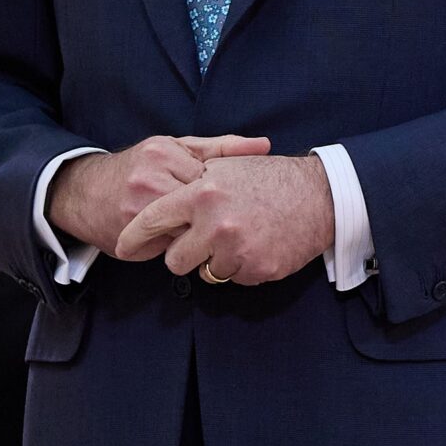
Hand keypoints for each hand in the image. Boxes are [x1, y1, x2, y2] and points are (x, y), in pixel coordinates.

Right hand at [48, 135, 270, 250]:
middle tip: (217, 216)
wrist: (82, 192)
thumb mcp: (177, 148)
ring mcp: (135, 212)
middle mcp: (148, 181)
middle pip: (201, 209)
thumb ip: (221, 148)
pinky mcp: (127, 239)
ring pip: (186, 232)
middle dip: (210, 216)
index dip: (222, 192)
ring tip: (195, 225)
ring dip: (194, 233)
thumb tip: (265, 145)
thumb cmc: (140, 167)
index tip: (226, 196)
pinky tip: (172, 237)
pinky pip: (166, 248)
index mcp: (164, 154)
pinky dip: (173, 245)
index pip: (213, 179)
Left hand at [116, 154, 333, 284]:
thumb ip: (194, 182)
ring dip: (217, 261)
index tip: (123, 247)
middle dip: (184, 254)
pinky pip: (235, 279)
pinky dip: (243, 267)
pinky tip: (259, 246)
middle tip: (204, 241)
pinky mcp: (257, 269)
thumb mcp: (229, 166)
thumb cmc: (272, 178)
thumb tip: (162, 198)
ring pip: (205, 273)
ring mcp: (237, 249)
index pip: (152, 221)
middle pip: (174, 259)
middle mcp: (215, 224)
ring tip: (240, 238)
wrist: (322, 195)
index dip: (134, 236)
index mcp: (202, 194)